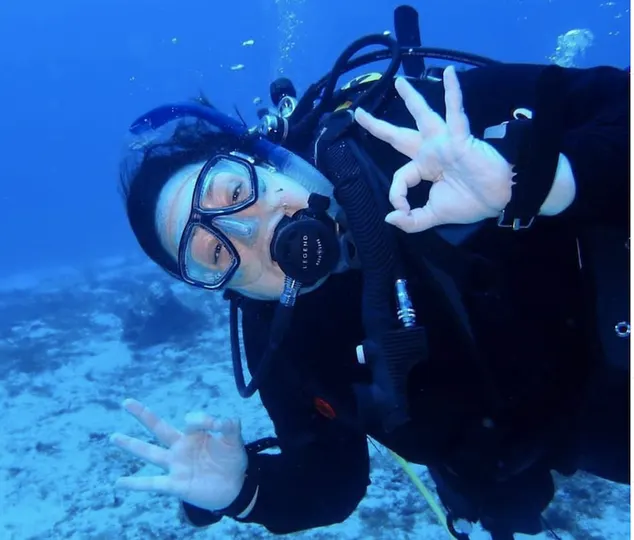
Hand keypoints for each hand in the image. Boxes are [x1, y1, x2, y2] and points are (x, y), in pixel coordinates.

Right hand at [110, 398, 247, 511]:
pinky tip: (119, 482)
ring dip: (131, 445)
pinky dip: (135, 484)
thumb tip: (218, 420)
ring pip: (150, 453)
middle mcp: (180, 448)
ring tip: (114, 437)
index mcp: (194, 435)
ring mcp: (176, 466)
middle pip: (158, 428)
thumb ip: (229, 425)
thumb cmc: (231, 460)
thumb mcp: (234, 439)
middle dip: (143, 415)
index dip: (202, 419)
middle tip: (126, 402)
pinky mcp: (175, 485)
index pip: (191, 420)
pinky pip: (152, 484)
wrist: (235, 487)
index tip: (215, 424)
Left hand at [354, 65, 514, 232]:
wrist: (498, 200)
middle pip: (398, 136)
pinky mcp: (460, 137)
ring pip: (423, 117)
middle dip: (377, 126)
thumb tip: (390, 219)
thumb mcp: (433, 216)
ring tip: (399, 82)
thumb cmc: (470, 204)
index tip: (403, 211)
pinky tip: (450, 74)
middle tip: (358, 113)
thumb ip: (412, 221)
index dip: (396, 194)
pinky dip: (453, 94)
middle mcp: (430, 152)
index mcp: (424, 168)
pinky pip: (455, 113)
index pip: (400, 176)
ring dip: (411, 99)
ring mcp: (444, 142)